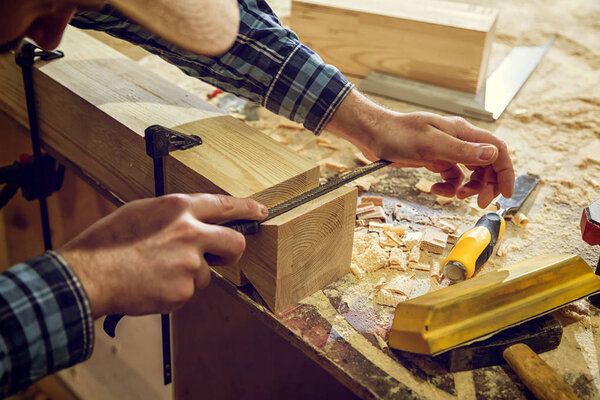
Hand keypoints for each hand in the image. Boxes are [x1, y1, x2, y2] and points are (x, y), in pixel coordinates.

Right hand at [59, 193, 267, 318]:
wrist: (88, 276)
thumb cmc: (107, 243)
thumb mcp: (141, 211)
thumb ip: (173, 214)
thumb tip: (191, 220)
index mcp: (178, 209)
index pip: (225, 205)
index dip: (247, 208)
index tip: (260, 211)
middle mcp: (190, 234)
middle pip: (235, 243)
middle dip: (232, 251)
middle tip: (221, 256)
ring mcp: (189, 265)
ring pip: (206, 273)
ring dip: (190, 274)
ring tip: (158, 271)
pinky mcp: (183, 291)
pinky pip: (189, 291)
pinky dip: (175, 291)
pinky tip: (152, 284)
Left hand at [326, 89, 514, 206]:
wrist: (374, 134)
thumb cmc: (398, 134)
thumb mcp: (431, 144)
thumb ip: (462, 151)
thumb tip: (493, 155)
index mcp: (462, 132)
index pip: (497, 150)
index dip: (506, 172)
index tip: (506, 194)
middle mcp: (458, 140)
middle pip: (487, 164)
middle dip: (487, 185)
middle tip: (478, 203)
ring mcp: (447, 150)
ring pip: (470, 173)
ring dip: (468, 188)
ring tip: (456, 196)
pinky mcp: (435, 159)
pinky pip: (451, 176)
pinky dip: (447, 187)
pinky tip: (434, 190)